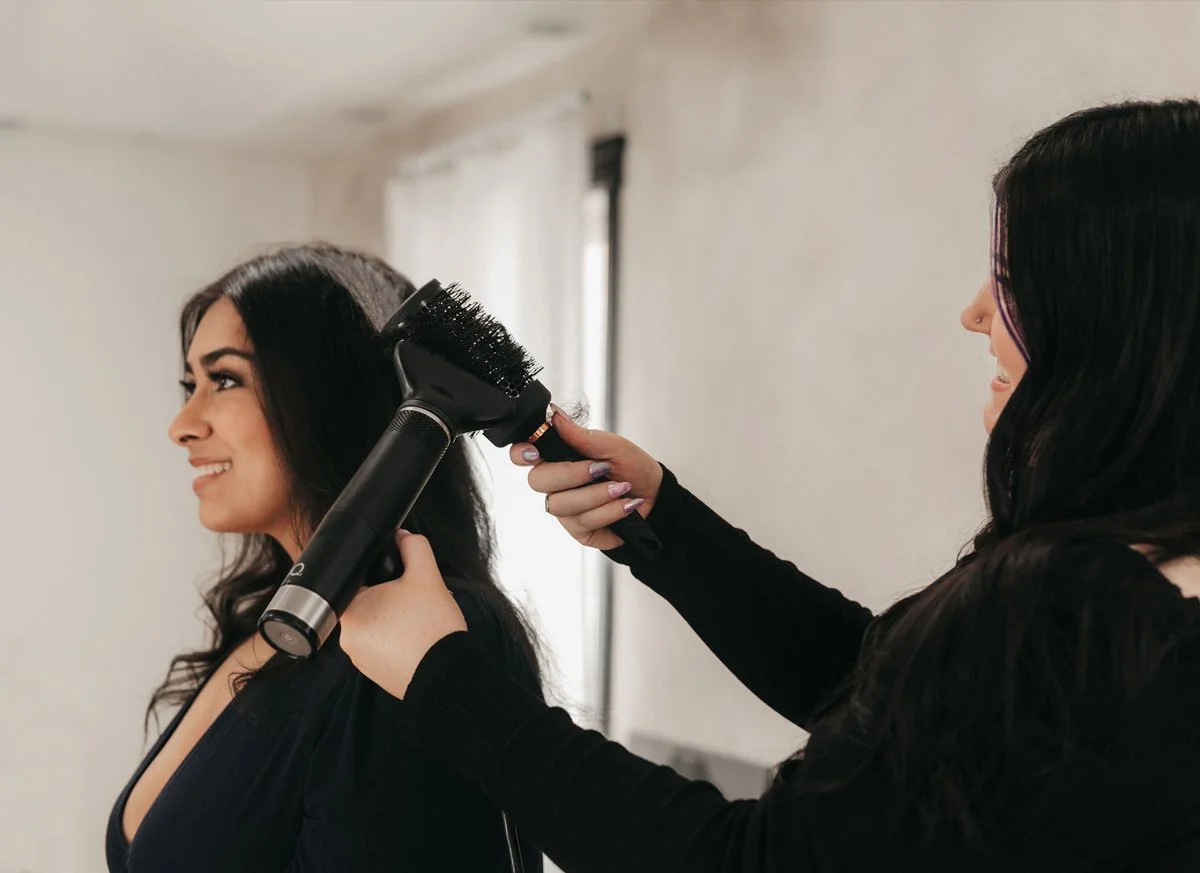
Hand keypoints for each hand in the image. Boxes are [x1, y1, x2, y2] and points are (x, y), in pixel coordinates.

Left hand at [339, 530, 466, 699]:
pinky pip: (384, 648)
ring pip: (377, 626)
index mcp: (350, 610)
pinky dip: (399, 642)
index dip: (379, 576)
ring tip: (421, 621)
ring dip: (396, 620)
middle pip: (368, 604)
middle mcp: (347, 638)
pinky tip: (419, 639)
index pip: (356, 581)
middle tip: (416, 600)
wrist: (447, 675)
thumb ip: (414, 546)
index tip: (397, 580)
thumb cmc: (432, 627)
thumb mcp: (426, 575)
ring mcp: (360, 660)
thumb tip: (402, 536)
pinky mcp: (375, 674)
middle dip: (392, 598)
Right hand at [510, 405, 663, 550]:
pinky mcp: (579, 530)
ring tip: (621, 488)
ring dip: (597, 495)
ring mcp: (565, 509)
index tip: (535, 452)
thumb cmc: (631, 466)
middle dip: (571, 475)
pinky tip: (625, 504)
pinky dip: (609, 511)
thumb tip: (555, 415)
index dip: (521, 453)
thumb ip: (581, 435)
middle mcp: (555, 484)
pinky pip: (583, 522)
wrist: (654, 494)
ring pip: (561, 505)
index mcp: (557, 457)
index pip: (523, 454)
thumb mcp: (612, 445)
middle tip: (601, 469)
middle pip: (537, 481)